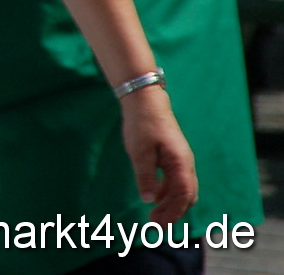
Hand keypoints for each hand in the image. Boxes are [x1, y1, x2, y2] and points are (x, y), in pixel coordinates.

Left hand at [119, 83, 196, 222]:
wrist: (146, 101)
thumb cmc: (142, 124)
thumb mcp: (139, 152)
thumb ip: (145, 176)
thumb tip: (148, 200)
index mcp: (180, 163)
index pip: (183, 195)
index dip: (173, 212)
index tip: (159, 224)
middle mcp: (185, 163)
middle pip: (187, 196)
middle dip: (174, 212)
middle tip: (156, 224)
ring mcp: (181, 160)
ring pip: (182, 189)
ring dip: (170, 203)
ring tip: (154, 214)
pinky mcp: (174, 156)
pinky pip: (175, 180)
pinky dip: (167, 191)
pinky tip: (153, 196)